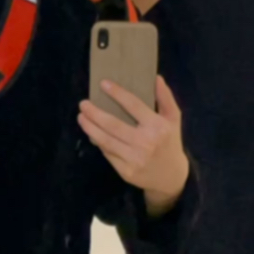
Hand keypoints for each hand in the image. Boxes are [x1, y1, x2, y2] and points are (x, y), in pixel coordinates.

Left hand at [78, 77, 188, 214]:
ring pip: (106, 141)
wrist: (171, 176)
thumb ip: (165, 98)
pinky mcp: (125, 171)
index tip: (103, 84)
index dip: (117, 93)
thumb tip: (156, 77)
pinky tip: (91, 132)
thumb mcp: (173, 119)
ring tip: (81, 117)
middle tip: (83, 104)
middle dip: (95, 113)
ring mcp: (134, 159)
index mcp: (158, 127)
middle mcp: (145, 143)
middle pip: (113, 125)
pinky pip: (107, 153)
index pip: (134, 105)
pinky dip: (97, 142)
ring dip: (90, 127)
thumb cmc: (169, 142)